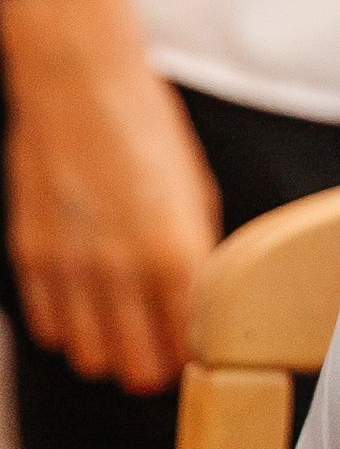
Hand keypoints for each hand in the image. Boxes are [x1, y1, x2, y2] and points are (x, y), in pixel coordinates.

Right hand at [1, 0, 218, 388]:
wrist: (77, 81)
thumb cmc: (146, 126)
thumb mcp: (196, 190)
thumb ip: (199, 253)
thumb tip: (201, 299)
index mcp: (176, 253)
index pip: (188, 344)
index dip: (193, 356)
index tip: (195, 350)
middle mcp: (121, 269)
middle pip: (137, 367)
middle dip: (152, 367)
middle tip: (158, 352)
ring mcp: (70, 266)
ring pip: (89, 357)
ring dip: (108, 352)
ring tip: (120, 332)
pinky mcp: (30, 255)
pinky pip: (48, 327)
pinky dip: (68, 329)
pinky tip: (83, 307)